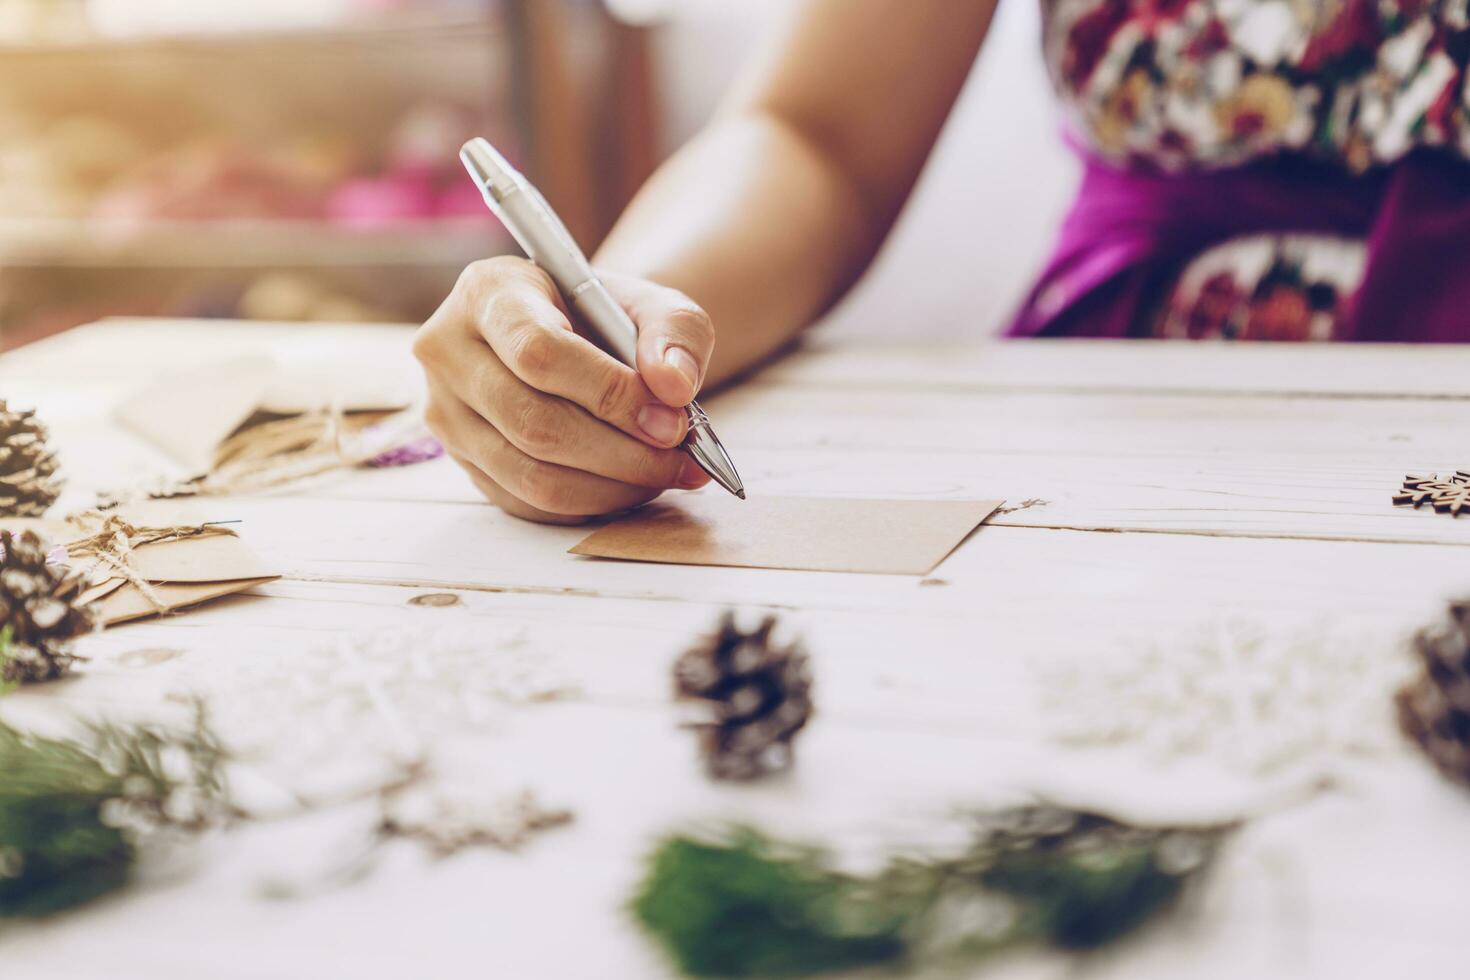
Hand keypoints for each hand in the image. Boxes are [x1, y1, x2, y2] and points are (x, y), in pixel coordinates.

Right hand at [414, 257, 714, 523]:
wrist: (576, 338)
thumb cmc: (607, 316)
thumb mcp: (652, 303)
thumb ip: (674, 334)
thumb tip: (674, 388)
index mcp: (488, 292)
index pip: (538, 352)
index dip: (609, 394)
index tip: (671, 420)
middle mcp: (449, 352)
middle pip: (532, 422)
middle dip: (621, 451)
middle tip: (680, 459)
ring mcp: (447, 413)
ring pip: (530, 474)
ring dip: (612, 486)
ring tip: (665, 474)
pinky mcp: (464, 461)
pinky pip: (528, 503)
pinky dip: (591, 503)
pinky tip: (631, 485)